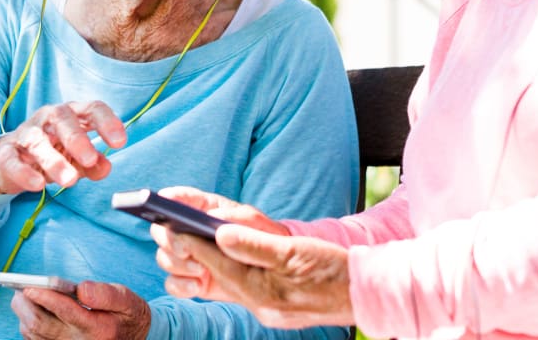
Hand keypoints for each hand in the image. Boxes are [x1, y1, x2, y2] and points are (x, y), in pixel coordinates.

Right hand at [0, 101, 126, 194]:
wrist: (9, 161)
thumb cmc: (51, 153)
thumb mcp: (76, 159)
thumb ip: (93, 164)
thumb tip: (106, 167)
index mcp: (71, 115)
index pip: (91, 109)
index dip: (107, 122)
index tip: (120, 142)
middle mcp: (48, 118)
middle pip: (62, 117)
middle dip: (77, 138)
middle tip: (90, 159)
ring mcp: (25, 134)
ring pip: (37, 139)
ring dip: (54, 160)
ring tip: (69, 180)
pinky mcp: (6, 153)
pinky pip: (12, 160)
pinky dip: (25, 172)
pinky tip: (38, 185)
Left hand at [12, 280, 150, 339]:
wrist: (133, 337)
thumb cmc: (126, 314)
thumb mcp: (126, 299)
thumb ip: (105, 293)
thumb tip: (80, 288)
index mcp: (98, 328)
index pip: (66, 312)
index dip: (46, 297)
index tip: (31, 286)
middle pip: (41, 325)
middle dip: (27, 305)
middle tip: (22, 289)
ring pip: (34, 334)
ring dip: (24, 315)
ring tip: (24, 296)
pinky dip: (28, 325)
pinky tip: (32, 311)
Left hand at [152, 189, 352, 328]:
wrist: (366, 294)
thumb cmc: (335, 268)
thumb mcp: (296, 251)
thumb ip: (256, 245)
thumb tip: (220, 234)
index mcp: (266, 292)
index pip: (221, 266)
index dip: (195, 245)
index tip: (174, 227)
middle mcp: (263, 307)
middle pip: (220, 279)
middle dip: (195, 256)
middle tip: (171, 235)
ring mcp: (270, 311)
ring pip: (230, 287)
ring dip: (208, 266)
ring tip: (188, 245)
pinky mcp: (276, 308)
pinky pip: (244, 291)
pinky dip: (230, 275)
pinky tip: (223, 263)